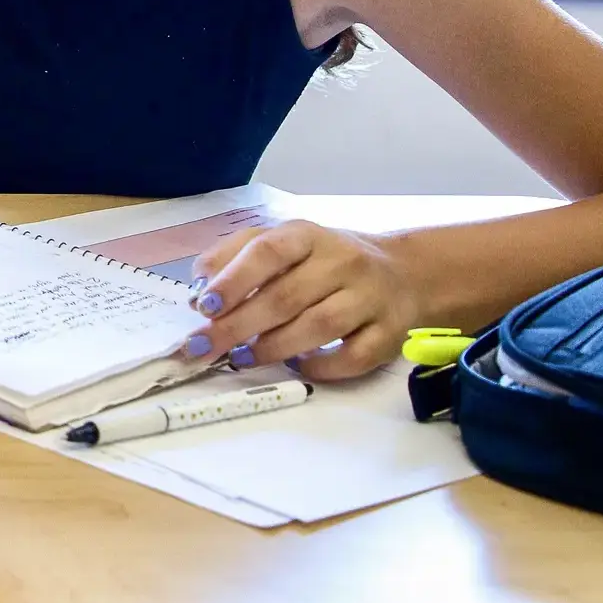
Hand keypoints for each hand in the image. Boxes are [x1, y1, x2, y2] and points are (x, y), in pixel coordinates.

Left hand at [188, 221, 418, 380]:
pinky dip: (321, 366)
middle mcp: (342, 261)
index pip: (267, 251)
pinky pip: (354, 356)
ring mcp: (370, 297)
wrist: (404, 273)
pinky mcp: (389, 332)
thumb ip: (235, 258)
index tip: (204, 307)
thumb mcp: (282, 244)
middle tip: (204, 347)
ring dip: (274, 347)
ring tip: (241, 358)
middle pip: (286, 296)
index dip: (233, 280)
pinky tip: (297, 366)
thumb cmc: (325, 262)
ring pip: (319, 327)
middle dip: (238, 325)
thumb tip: (197, 292)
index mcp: (307, 236)